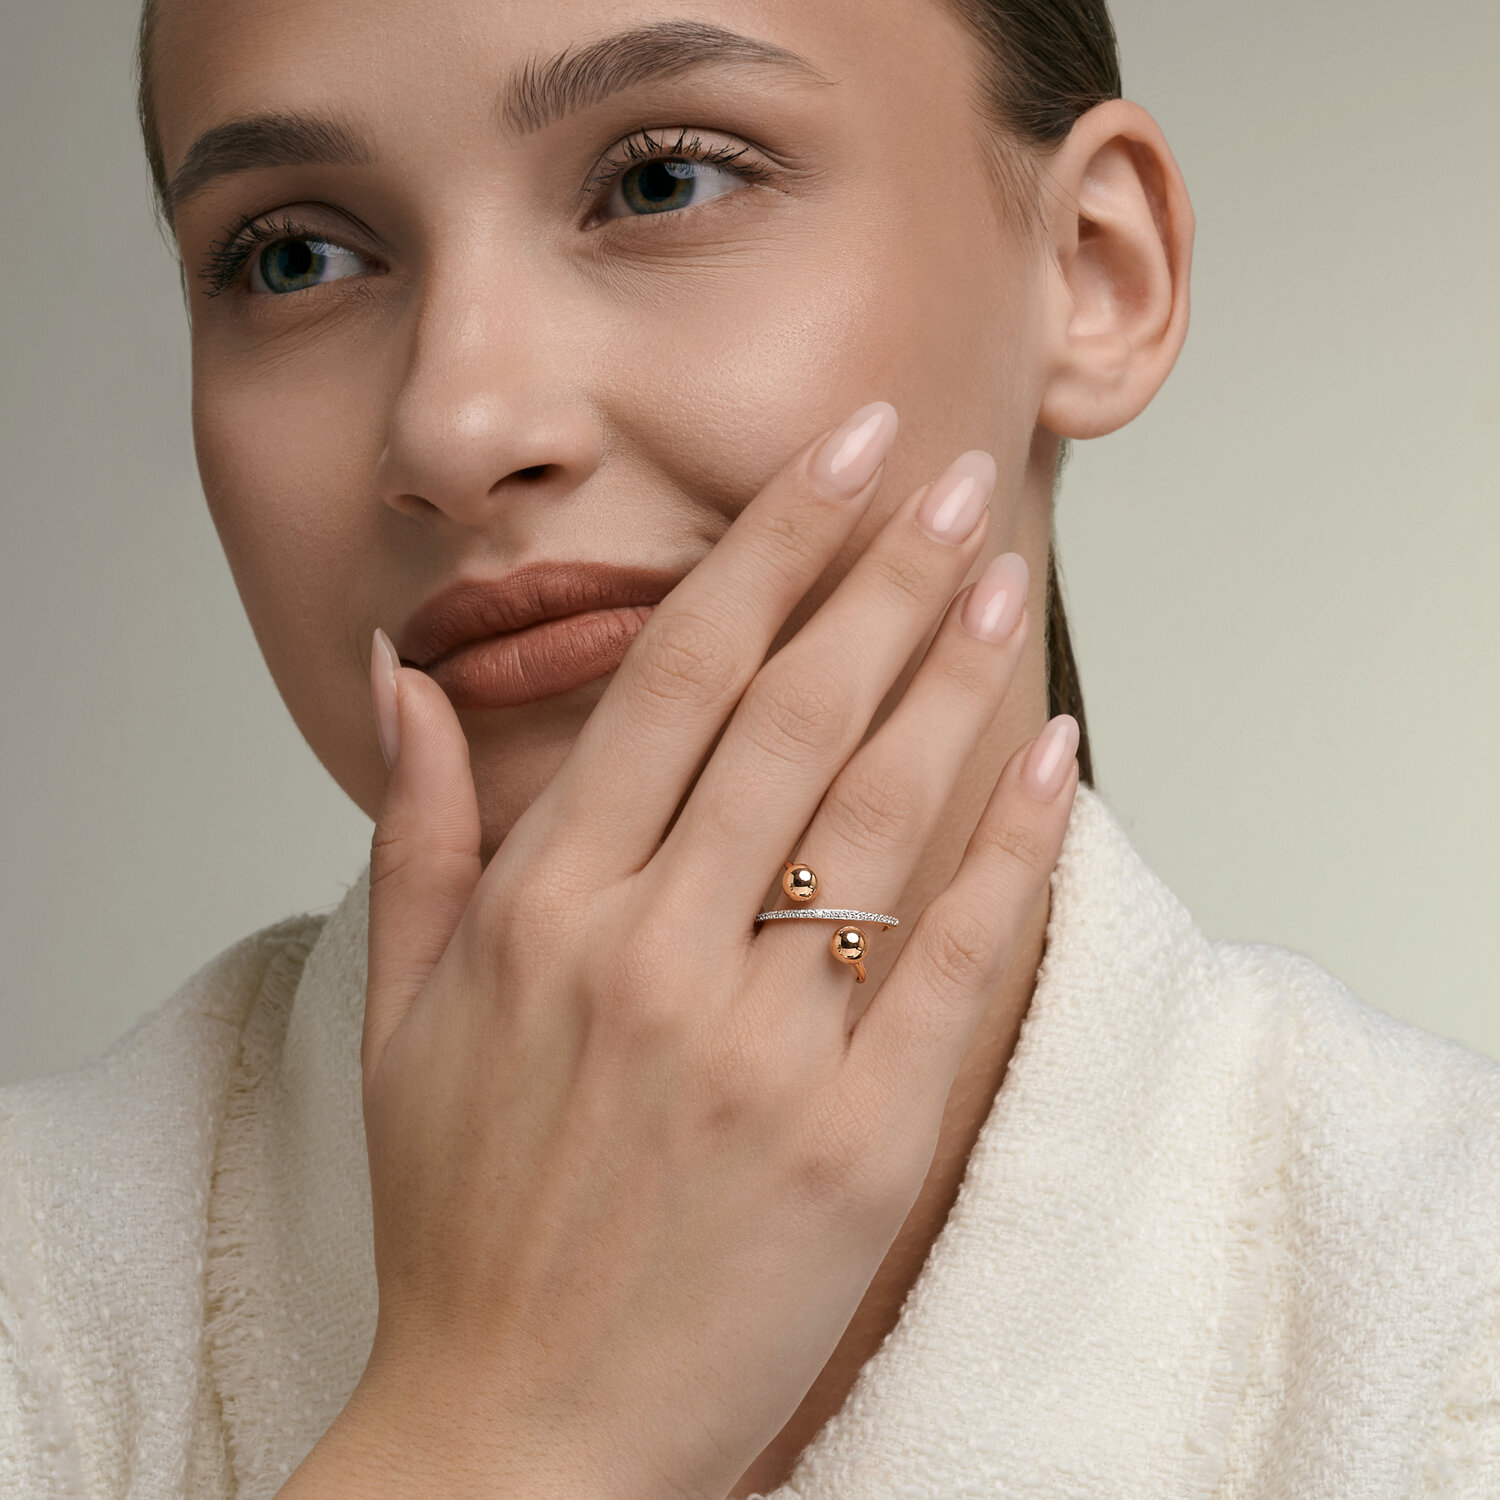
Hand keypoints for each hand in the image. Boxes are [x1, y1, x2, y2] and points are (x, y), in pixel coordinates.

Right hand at [292, 401, 1077, 1498]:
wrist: (519, 1429)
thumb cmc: (463, 1215)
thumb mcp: (397, 1011)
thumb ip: (415, 828)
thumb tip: (401, 676)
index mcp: (543, 908)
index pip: (679, 674)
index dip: (771, 549)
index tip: (839, 458)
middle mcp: (650, 955)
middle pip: (794, 712)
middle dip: (884, 573)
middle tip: (950, 475)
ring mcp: (759, 1049)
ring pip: (879, 812)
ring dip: (953, 677)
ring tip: (1003, 577)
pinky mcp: (855, 1142)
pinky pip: (949, 961)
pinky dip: (1012, 850)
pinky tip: (1059, 759)